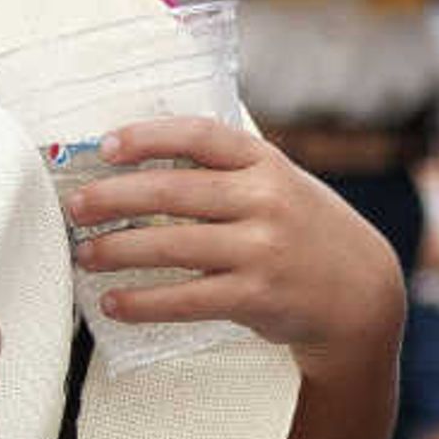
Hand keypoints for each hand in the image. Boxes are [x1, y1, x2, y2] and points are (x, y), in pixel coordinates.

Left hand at [64, 113, 403, 359]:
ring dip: (118, 250)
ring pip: (172, 245)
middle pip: (174, 191)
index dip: (149, 136)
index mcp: (268, 163)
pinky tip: (114, 302)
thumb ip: (229, 173)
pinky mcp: (257, 296)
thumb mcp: (282, 186)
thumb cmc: (306, 234)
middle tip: (75, 205)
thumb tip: (145, 163)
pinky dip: (143, 302)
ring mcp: (263, 249)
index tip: (106, 145)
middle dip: (114, 197)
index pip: (201, 136)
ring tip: (84, 254)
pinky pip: (186, 298)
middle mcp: (266, 201)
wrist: (362, 295)